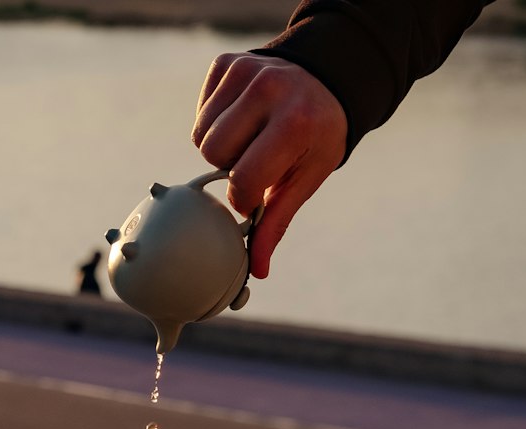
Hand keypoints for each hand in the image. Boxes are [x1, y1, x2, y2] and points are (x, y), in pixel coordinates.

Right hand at [192, 54, 346, 278]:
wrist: (325, 80)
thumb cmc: (315, 138)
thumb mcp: (306, 180)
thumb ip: (277, 222)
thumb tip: (258, 270)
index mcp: (293, 124)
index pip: (243, 179)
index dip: (244, 197)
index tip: (256, 194)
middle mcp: (269, 90)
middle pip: (213, 154)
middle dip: (229, 168)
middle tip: (254, 161)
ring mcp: (246, 70)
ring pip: (201, 136)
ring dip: (219, 149)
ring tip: (248, 141)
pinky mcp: (228, 61)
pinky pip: (200, 112)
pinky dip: (213, 123)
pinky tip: (241, 120)